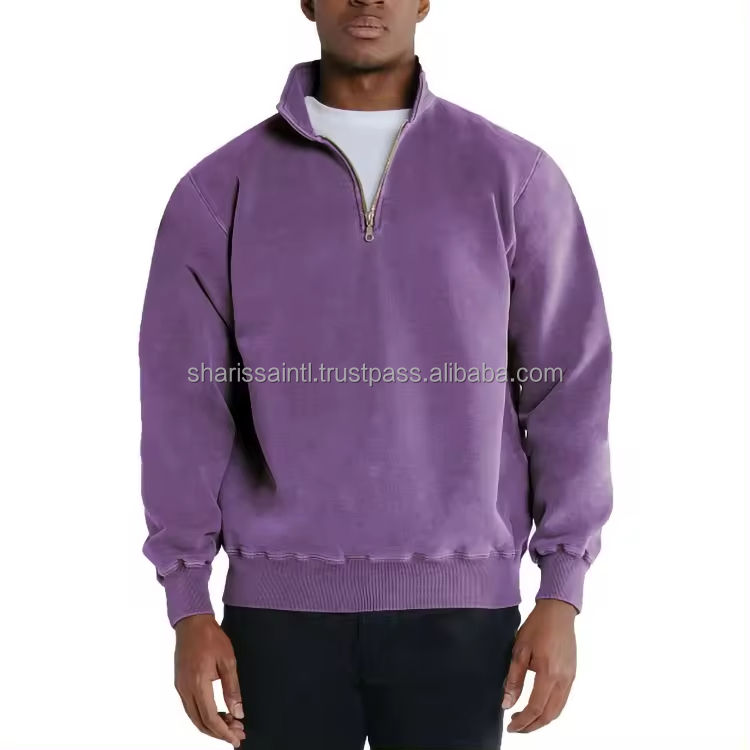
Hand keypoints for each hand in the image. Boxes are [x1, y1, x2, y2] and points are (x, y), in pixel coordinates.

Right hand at [174, 614, 245, 747]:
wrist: (192, 622)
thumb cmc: (211, 637)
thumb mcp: (228, 661)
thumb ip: (232, 689)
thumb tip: (237, 712)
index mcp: (197, 684)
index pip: (210, 718)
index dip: (223, 732)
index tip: (236, 738)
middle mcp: (185, 689)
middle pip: (200, 723)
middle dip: (219, 733)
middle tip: (237, 735)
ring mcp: (180, 687)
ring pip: (194, 717)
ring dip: (211, 725)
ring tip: (230, 725)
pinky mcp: (180, 684)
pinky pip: (190, 707)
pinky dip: (204, 715)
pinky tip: (217, 713)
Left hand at [502, 599, 576, 732]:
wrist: (558, 612)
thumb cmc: (537, 627)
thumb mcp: (519, 650)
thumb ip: (513, 679)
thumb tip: (507, 703)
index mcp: (549, 674)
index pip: (535, 708)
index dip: (522, 722)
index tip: (510, 727)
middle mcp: (563, 680)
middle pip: (549, 715)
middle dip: (532, 726)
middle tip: (516, 727)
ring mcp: (570, 678)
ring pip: (558, 710)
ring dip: (542, 719)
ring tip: (525, 719)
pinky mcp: (572, 674)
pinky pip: (563, 699)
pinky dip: (550, 709)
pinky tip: (538, 706)